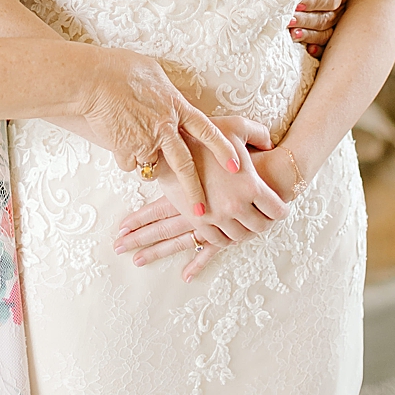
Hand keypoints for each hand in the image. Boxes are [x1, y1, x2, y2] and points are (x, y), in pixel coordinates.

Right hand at [79, 50, 242, 216]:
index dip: (223, 150)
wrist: (90, 80)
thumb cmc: (119, 68)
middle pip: (185, 166)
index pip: (208, 132)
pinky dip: (125, 158)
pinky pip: (128, 162)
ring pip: (153, 166)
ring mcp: (144, 141)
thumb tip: (169, 96)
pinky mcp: (123, 149)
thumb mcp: (152, 72)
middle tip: (201, 213)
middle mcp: (165, 129)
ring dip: (149, 165)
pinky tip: (117, 143)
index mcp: (176, 108)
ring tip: (140, 156)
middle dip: (193, 192)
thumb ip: (165, 92)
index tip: (236, 166)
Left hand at [114, 118, 282, 280]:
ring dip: (158, 252)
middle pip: (164, 232)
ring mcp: (214, 226)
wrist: (278, 175)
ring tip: (135, 260)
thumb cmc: (247, 152)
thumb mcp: (226, 129)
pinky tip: (184, 276)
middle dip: (140, 241)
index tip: (118, 229)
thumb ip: (204, 128)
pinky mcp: (230, 232)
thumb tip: (173, 118)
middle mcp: (199, 213)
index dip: (138, 221)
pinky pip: (210, 251)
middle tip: (117, 247)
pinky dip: (197, 264)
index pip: (156, 211)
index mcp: (189, 193)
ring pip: (181, 243)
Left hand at [290, 0, 343, 57]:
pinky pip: (327, 46)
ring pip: (326, 34)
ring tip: (293, 34)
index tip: (297, 4)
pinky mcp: (327, 35)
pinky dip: (319, 49)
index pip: (330, 0)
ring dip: (309, 35)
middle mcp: (340, 10)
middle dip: (305, 20)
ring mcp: (335, 25)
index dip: (314, 2)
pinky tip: (309, 50)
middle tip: (288, 20)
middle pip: (326, 19)